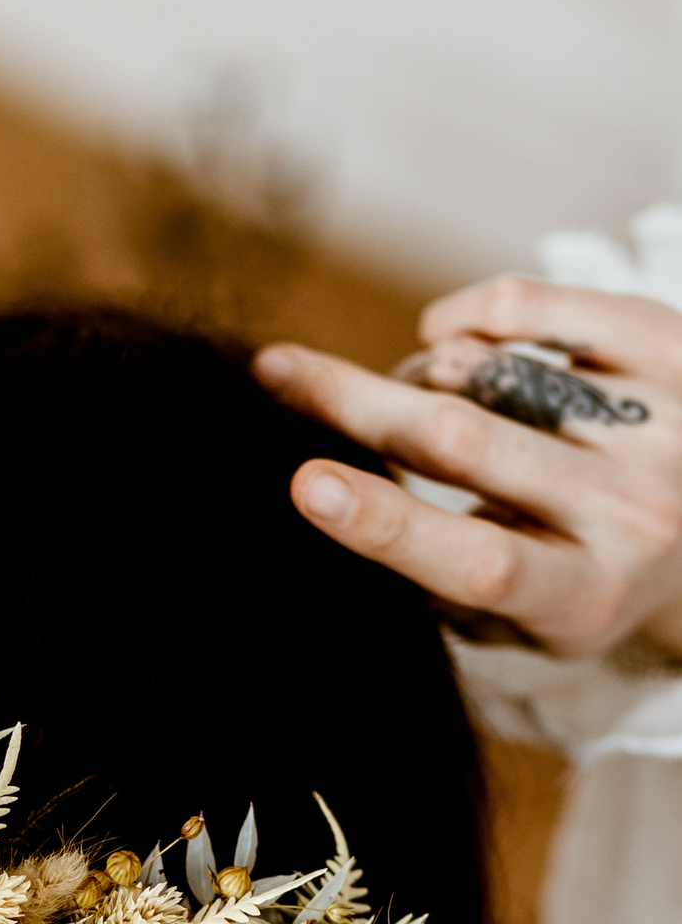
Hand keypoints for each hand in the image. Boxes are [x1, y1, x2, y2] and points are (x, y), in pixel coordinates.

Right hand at [253, 278, 681, 660]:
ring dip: (424, 374)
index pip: (479, 561)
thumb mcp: (516, 616)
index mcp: (584, 597)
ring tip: (418, 387)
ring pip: (494, 370)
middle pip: (467, 442)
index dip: (387, 524)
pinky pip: (536, 307)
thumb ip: (437, 575)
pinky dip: (469, 315)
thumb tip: (328, 490)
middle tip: (280, 373)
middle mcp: (634, 514)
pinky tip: (450, 335)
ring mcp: (662, 427)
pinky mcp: (671, 349)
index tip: (304, 484)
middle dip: (355, 403)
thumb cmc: (576, 577)